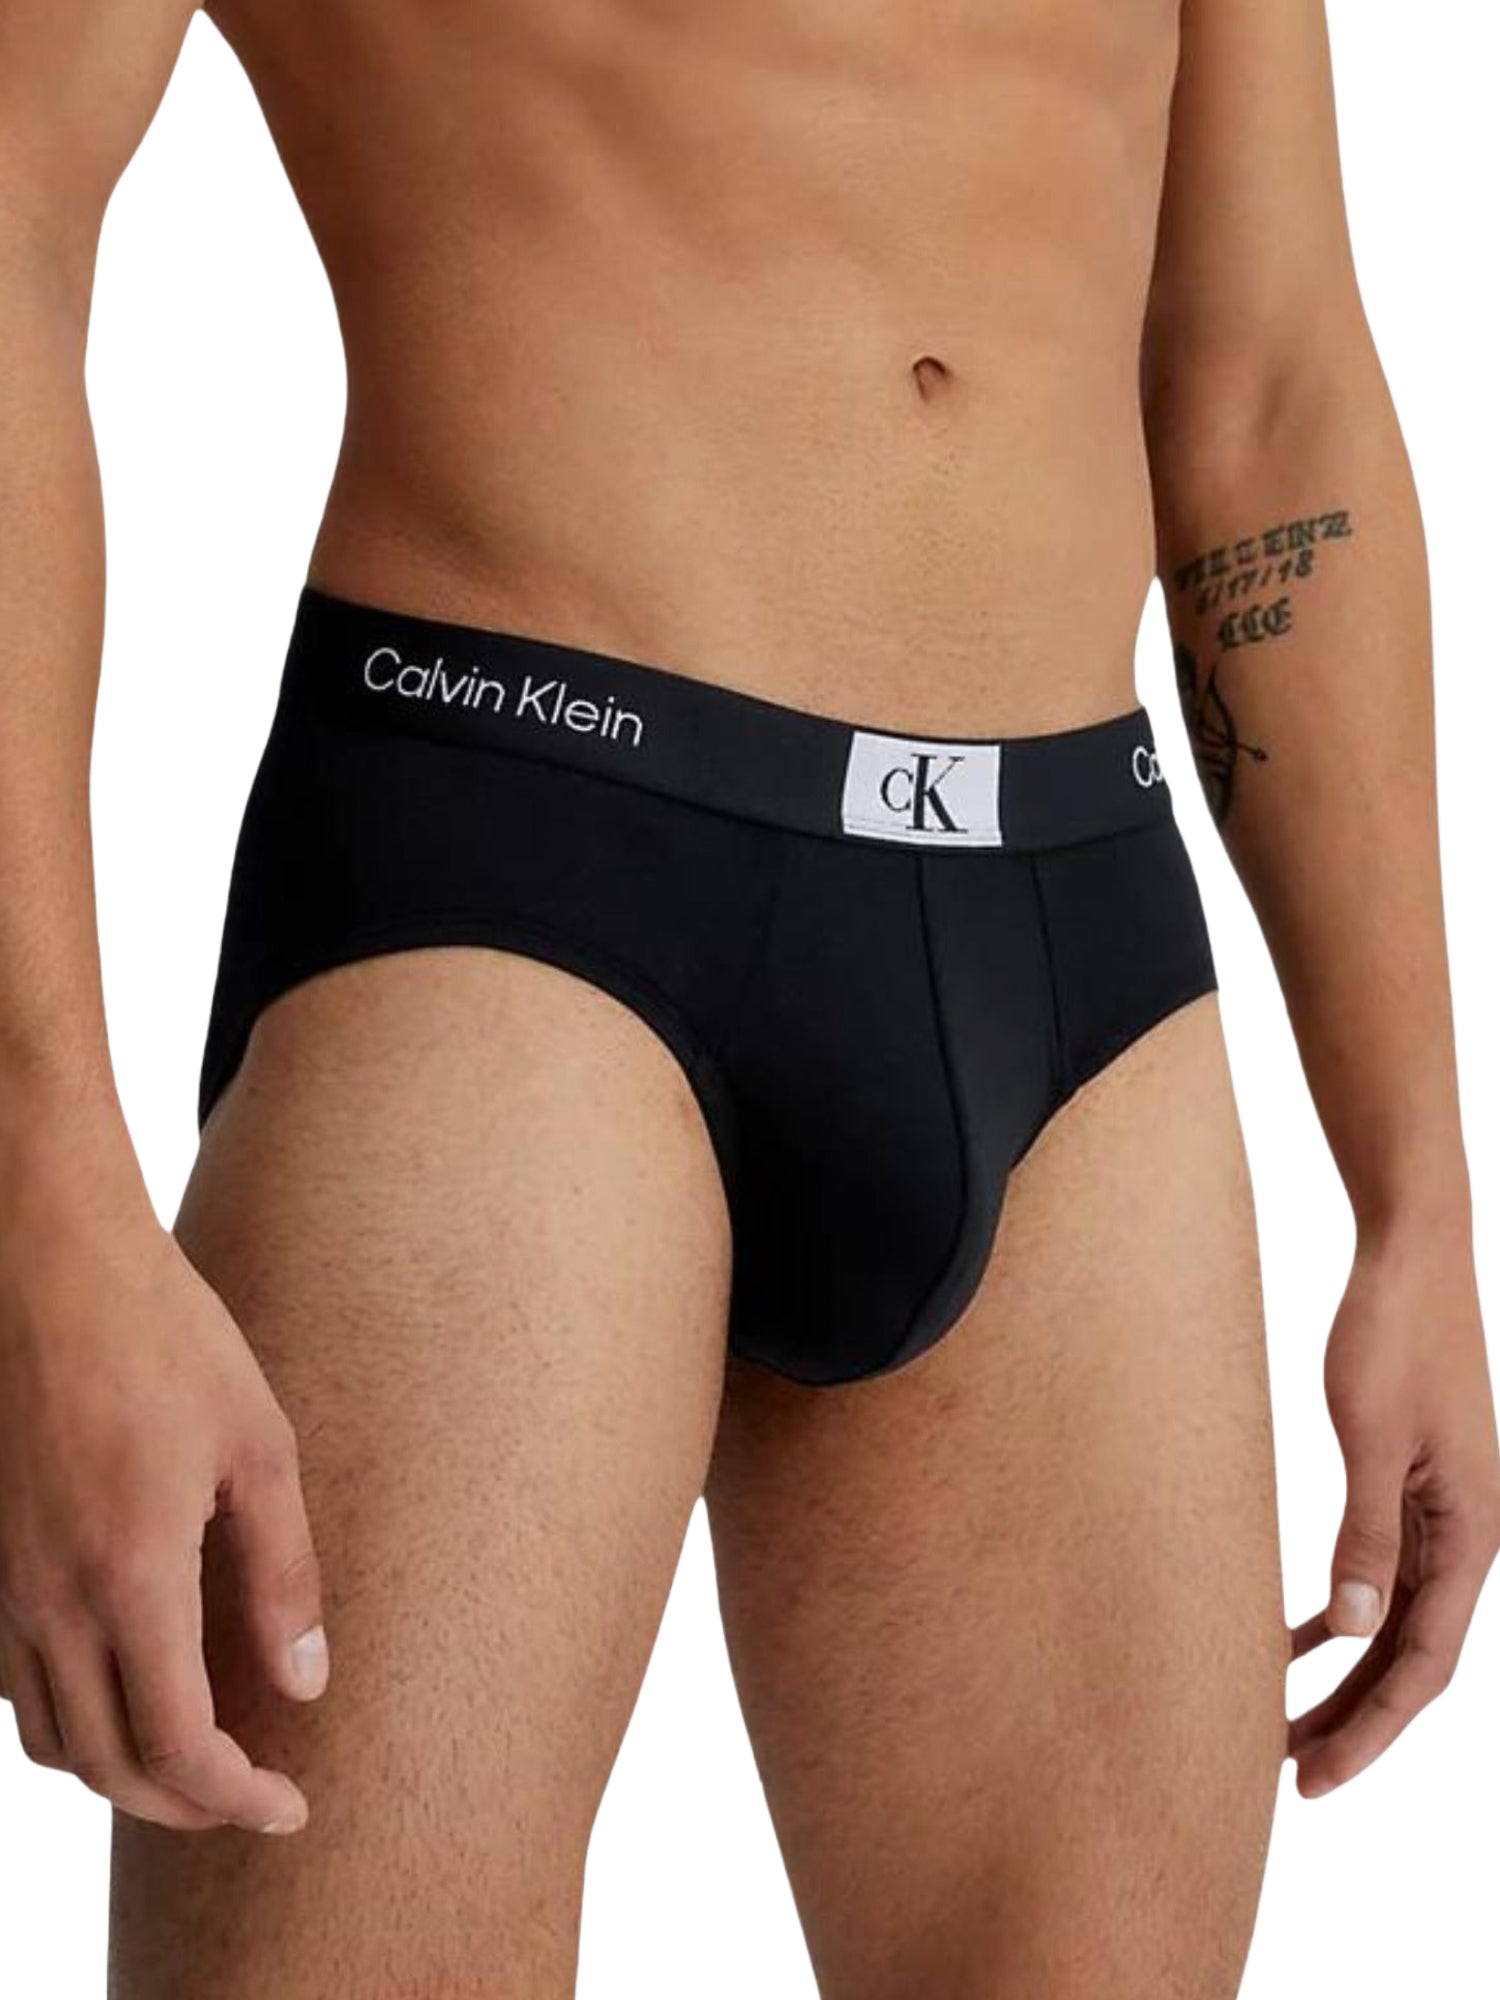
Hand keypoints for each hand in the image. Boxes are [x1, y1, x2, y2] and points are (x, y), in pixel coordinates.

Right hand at [0, 1144, 327, 1833]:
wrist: (54, 1268)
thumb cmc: (168, 1342)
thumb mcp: (261, 1448)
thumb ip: (283, 1575)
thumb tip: (305, 1684)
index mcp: (129, 1578)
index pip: (177, 1747)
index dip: (235, 1799)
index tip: (288, 1809)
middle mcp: (50, 1602)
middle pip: (108, 1767)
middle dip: (186, 1805)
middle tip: (253, 1799)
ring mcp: (3, 1585)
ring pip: (52, 1737)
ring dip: (125, 1770)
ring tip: (199, 1756)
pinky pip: (17, 1684)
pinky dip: (74, 1719)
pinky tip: (128, 1687)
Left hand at [1288, 1211, 1499, 1795]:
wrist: (1411, 1255)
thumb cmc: (1393, 1334)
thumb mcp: (1371, 1434)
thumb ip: (1365, 1531)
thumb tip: (1353, 1630)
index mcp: (1472, 1533)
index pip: (1423, 1664)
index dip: (1371, 1730)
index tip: (1313, 1779)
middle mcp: (1468, 1535)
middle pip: (1411, 1658)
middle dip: (1353, 1721)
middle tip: (1285, 1774)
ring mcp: (1444, 1512)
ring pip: (1395, 1623)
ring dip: (1345, 1676)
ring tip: (1279, 1721)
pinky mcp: (1413, 1487)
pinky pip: (1383, 1575)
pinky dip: (1341, 1615)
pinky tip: (1293, 1638)